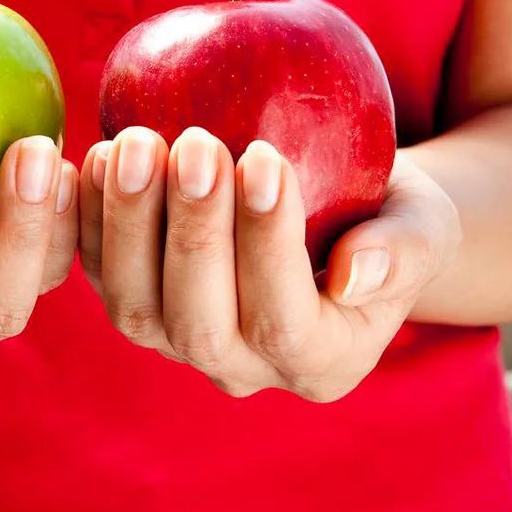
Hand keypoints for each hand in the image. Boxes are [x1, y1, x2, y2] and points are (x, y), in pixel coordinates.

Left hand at [78, 127, 459, 399]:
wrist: (333, 213)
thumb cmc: (388, 214)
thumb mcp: (422, 224)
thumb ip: (404, 250)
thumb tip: (355, 275)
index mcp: (322, 363)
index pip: (285, 323)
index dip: (268, 245)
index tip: (265, 157)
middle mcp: (243, 369)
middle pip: (200, 323)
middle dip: (194, 232)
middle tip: (196, 143)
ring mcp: (179, 343)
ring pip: (135, 307)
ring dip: (129, 222)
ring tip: (138, 142)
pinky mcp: (135, 302)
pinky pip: (98, 273)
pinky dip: (89, 218)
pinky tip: (97, 154)